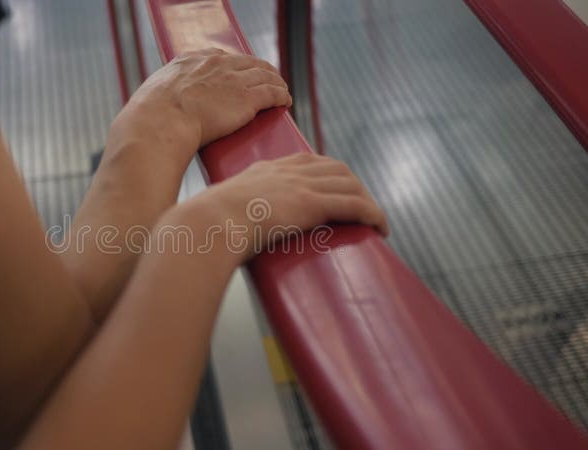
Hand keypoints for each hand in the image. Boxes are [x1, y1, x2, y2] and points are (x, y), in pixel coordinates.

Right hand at [107, 48, 291, 168]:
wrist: (161, 122)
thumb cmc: (151, 118)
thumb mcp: (154, 95)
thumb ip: (164, 95)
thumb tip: (154, 107)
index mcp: (192, 59)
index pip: (222, 56)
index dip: (236, 65)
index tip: (240, 73)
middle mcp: (216, 63)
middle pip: (249, 62)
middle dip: (262, 71)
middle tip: (268, 80)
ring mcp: (234, 79)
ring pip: (266, 75)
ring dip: (276, 82)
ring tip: (281, 91)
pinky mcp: (247, 98)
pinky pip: (272, 92)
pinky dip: (281, 96)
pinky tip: (285, 102)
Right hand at [184, 152, 388, 258]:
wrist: (208, 223)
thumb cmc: (207, 225)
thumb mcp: (221, 211)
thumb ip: (232, 215)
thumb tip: (223, 234)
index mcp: (266, 168)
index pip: (309, 162)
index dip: (329, 174)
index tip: (336, 189)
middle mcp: (287, 171)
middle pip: (336, 169)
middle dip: (354, 186)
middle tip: (362, 208)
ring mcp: (301, 185)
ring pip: (350, 184)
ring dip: (367, 201)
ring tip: (374, 221)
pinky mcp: (311, 203)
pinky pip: (355, 205)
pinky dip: (372, 214)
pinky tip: (380, 227)